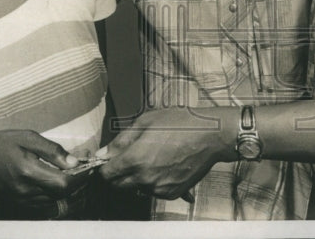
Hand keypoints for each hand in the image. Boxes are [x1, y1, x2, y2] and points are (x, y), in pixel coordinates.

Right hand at [0, 130, 87, 205]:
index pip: (64, 184)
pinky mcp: (19, 203)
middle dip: (77, 182)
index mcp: (28, 172)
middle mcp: (26, 191)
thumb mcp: (28, 138)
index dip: (81, 177)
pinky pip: (44, 203)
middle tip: (85, 167)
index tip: (90, 167)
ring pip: (54, 200)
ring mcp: (22, 200)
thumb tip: (74, 162)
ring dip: (67, 188)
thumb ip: (52, 150)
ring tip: (72, 172)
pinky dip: (55, 193)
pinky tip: (56, 179)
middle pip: (61, 194)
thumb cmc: (1, 144)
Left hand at [99, 108, 229, 200]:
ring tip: (154, 157)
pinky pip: (154, 191)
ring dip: (138, 177)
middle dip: (119, 173)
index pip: (106, 174)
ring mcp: (158, 188)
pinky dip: (154, 181)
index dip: (105, 166)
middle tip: (132, 156)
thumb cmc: (181, 123)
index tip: (110, 159)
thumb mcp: (146, 121)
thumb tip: (104, 153)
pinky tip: (165, 164)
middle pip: (118, 185)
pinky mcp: (171, 193)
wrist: (210, 136)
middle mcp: (145, 178)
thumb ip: (122, 139)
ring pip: (136, 187)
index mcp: (135, 159)